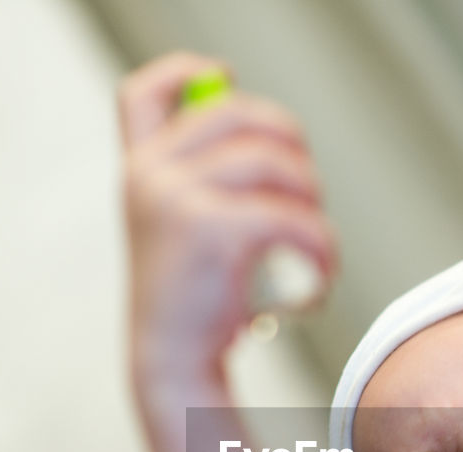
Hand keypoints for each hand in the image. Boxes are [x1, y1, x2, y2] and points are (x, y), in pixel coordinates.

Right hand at [118, 52, 336, 392]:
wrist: (174, 368)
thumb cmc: (195, 307)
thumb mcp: (183, 235)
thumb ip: (201, 188)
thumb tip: (267, 146)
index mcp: (139, 171)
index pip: (144, 94)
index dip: (187, 72)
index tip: (227, 83)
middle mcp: (150, 175)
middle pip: (242, 115)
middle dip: (293, 147)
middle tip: (307, 197)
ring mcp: (177, 197)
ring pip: (279, 165)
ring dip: (316, 207)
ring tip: (318, 254)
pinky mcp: (213, 229)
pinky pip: (295, 218)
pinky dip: (322, 251)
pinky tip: (319, 284)